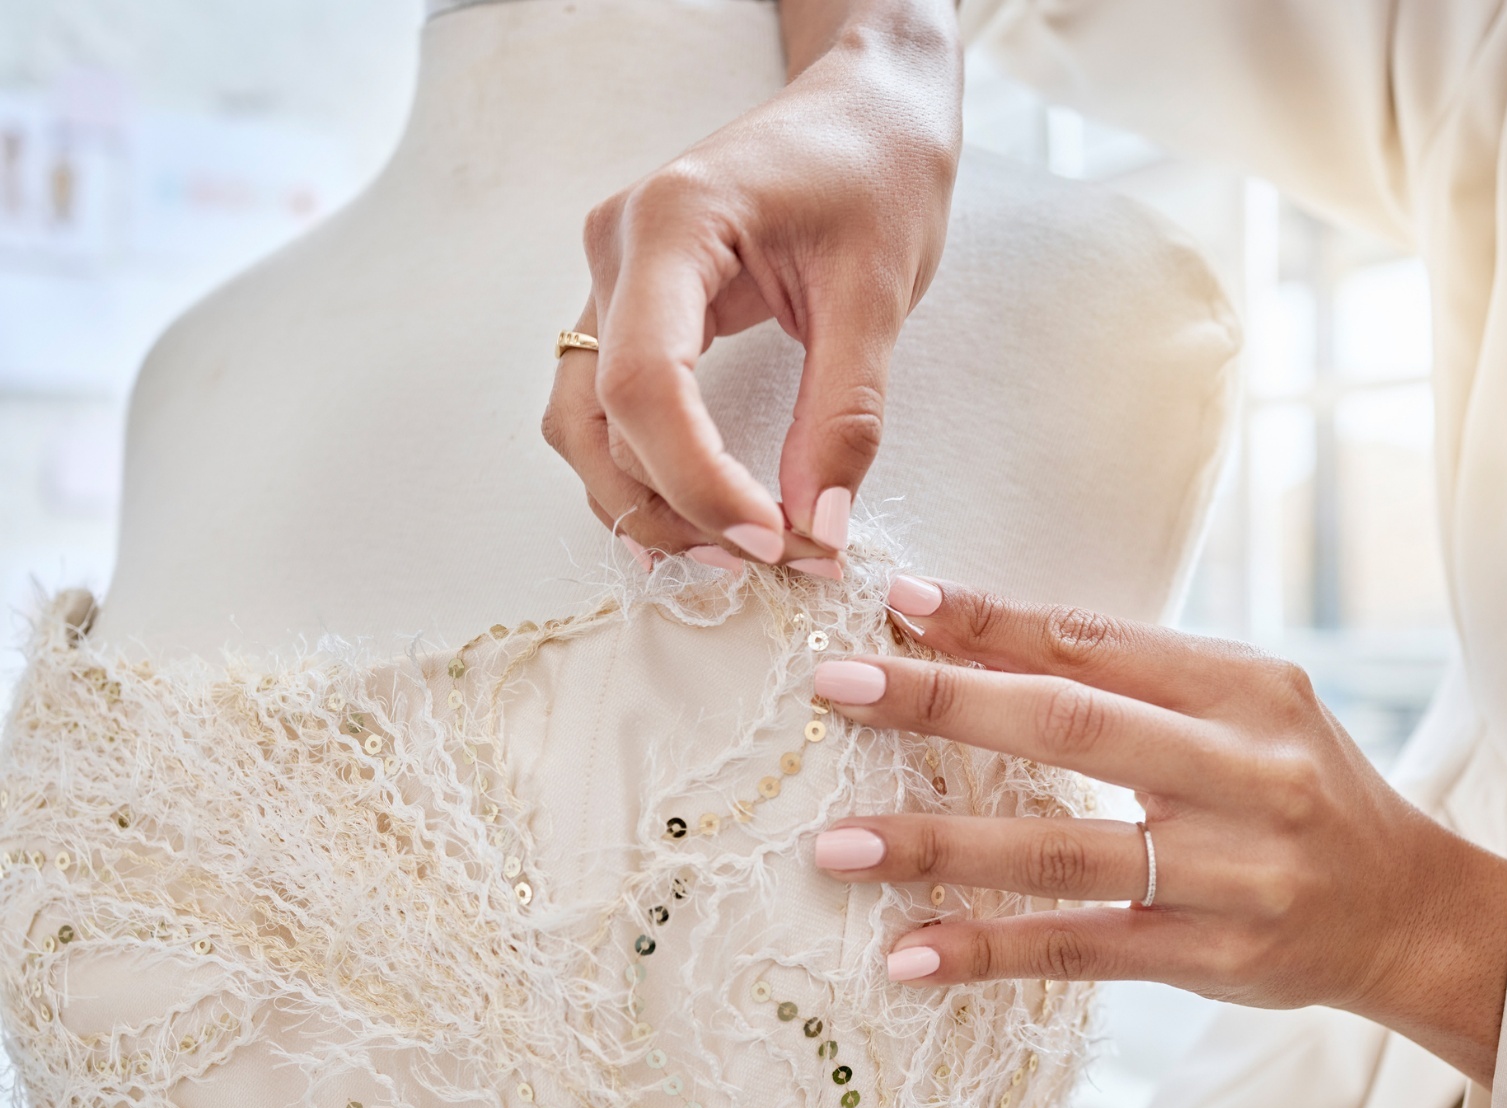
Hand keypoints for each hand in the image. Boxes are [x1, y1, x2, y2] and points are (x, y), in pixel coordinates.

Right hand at [542, 4, 961, 571]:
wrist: (865, 108)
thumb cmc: (877, 170)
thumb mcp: (880, 292)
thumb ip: (845, 415)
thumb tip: (817, 526)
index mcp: (672, 223)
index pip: (646, 382)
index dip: (698, 480)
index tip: (773, 538)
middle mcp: (618, 250)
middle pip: (602, 418)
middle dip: (678, 506)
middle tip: (770, 558)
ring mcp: (613, 278)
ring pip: (584, 424)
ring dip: (647, 501)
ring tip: (734, 551)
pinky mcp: (631, 305)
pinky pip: (606, 407)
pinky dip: (642, 471)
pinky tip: (692, 516)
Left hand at [810, 577, 1506, 1085]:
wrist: (1412, 911)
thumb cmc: (1303, 788)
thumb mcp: (1245, 707)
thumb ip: (1134, 677)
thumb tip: (981, 643)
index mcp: (1246, 689)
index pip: (1098, 642)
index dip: (995, 621)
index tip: (903, 601)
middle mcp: (1243, 773)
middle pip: (1071, 726)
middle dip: (944, 702)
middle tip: (840, 687)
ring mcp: (1229, 873)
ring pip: (1062, 851)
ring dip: (941, 847)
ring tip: (840, 846)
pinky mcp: (1211, 958)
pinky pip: (1081, 950)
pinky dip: (989, 951)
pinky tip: (908, 952)